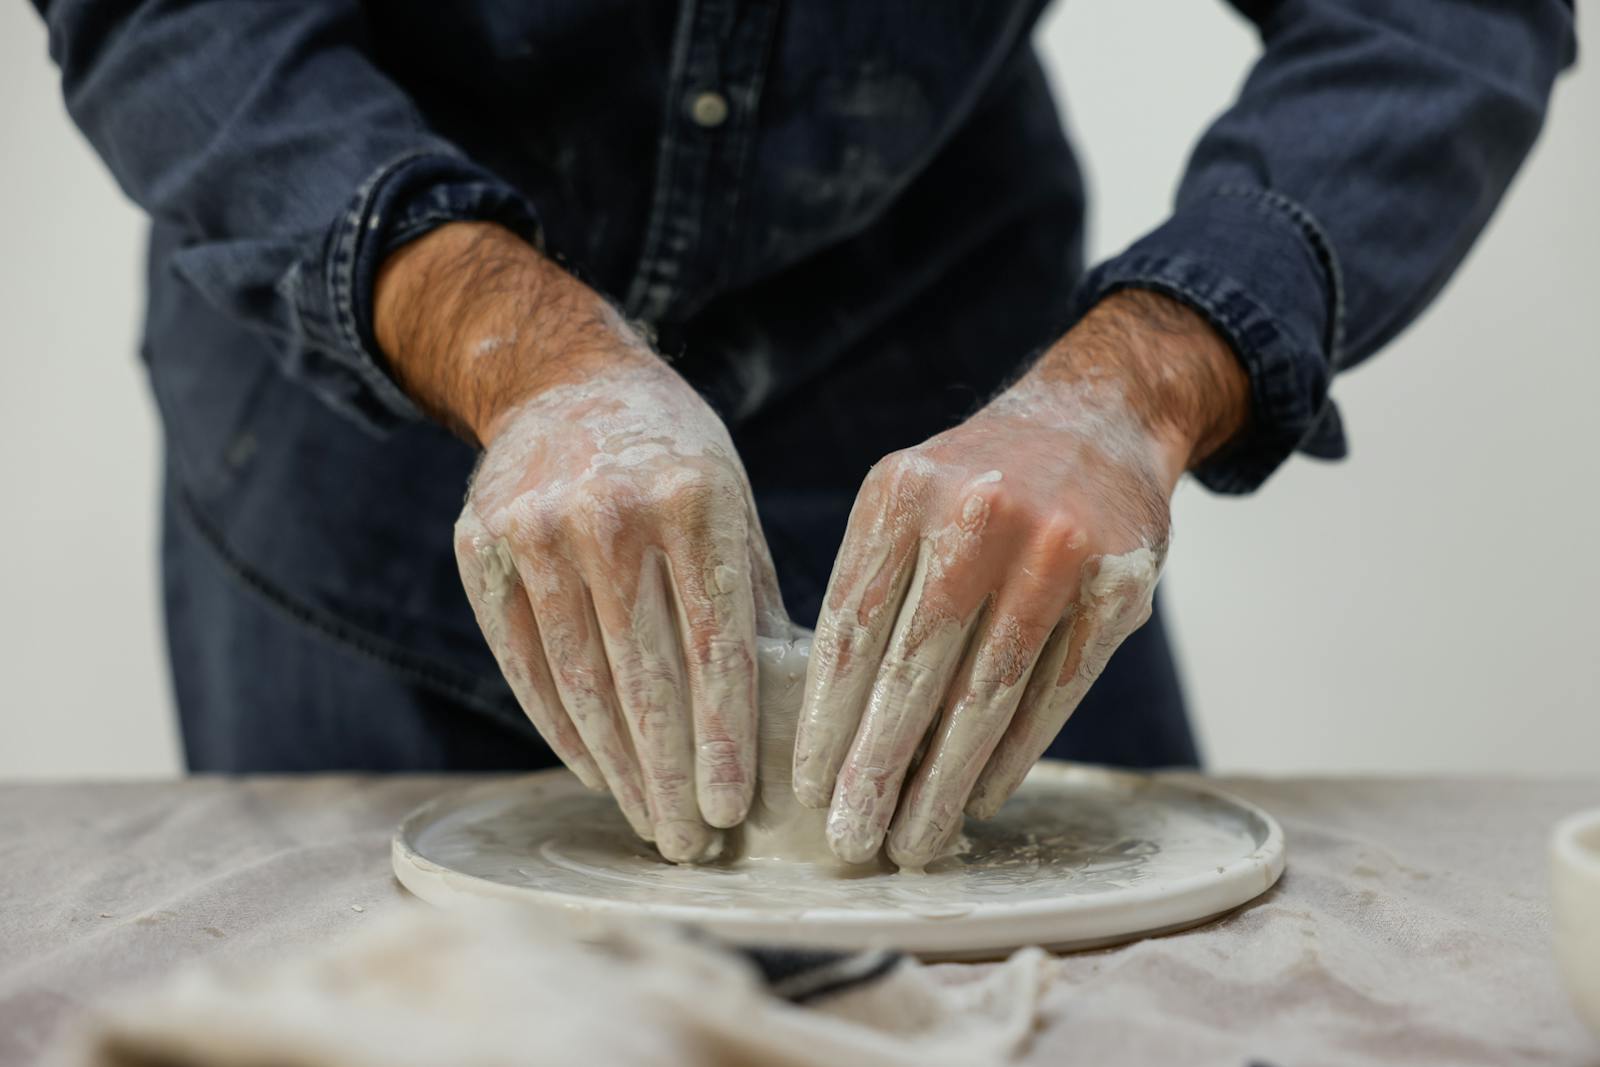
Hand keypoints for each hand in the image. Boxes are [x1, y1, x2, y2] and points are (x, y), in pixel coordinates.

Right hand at [375, 224, 788, 861]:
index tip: (731, 808)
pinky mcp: (481, 548)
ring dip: (617, 767)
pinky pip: (526, 663)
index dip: (723, 736)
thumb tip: (795, 714)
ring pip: (581, 680)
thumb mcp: (733, 503)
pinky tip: (595, 772)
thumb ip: (752, 600)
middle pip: (645, 675)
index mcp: (694, 497)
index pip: (714, 643)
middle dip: (670, 772)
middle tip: (689, 842)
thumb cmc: (675, 458)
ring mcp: (535, 529)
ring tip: (648, 822)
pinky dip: (561, 728)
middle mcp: (610, 512)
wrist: (565, 382)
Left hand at [793, 290, 1249, 866]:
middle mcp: (976, 514)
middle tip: (849, 840)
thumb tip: (829, 721)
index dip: (826, 718)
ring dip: (944, 781)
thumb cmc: (979, 482)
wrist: (1098, 421)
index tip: (807, 788)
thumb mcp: (908, 498)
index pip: (852, 628)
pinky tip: (982, 796)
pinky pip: (1055, 691)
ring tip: (914, 840)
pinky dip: (1014, 754)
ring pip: (986, 693)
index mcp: (902, 492)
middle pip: (912, 671)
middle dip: (875, 768)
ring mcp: (1054, 549)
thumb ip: (872, 584)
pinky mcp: (1117, 586)